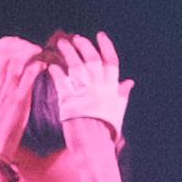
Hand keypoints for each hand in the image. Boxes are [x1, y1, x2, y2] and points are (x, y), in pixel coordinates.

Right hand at [0, 37, 46, 176]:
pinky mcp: (19, 100)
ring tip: (39, 54)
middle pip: (6, 51)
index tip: (17, 43)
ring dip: (31, 52)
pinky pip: (29, 76)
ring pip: (18, 59)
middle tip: (31, 48)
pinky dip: (37, 66)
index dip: (6, 42)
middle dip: (21, 44)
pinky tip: (43, 66)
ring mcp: (6, 90)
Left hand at [44, 28, 130, 143]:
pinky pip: (61, 80)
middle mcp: (98, 87)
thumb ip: (122, 94)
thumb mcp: (118, 110)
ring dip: (68, 52)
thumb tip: (130, 82)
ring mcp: (83, 92)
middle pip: (92, 59)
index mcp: (111, 88)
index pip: (111, 61)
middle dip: (84, 45)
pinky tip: (51, 65)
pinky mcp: (68, 100)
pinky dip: (56, 71)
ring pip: (75, 65)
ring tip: (61, 44)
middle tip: (76, 38)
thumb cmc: (106, 130)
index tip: (100, 35)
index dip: (106, 46)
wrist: (93, 146)